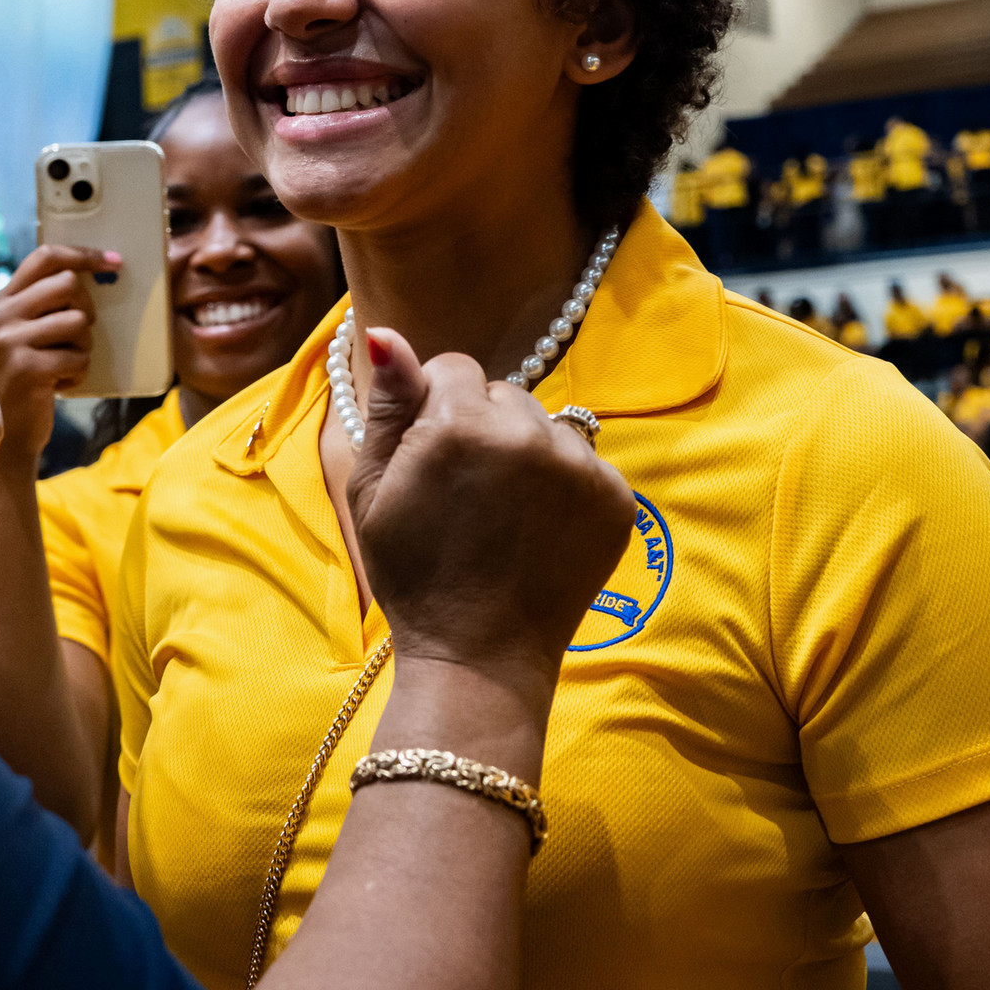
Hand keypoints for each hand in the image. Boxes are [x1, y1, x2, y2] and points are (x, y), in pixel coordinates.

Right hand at [0, 245, 115, 467]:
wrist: (2, 434)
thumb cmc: (22, 380)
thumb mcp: (20, 335)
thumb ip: (41, 306)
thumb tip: (92, 276)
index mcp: (3, 300)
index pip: (46, 257)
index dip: (84, 254)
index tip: (114, 261)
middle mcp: (2, 315)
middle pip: (69, 284)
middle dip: (87, 308)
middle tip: (79, 335)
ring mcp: (12, 341)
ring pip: (79, 321)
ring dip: (83, 347)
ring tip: (64, 364)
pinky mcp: (28, 369)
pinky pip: (79, 358)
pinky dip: (78, 373)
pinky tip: (57, 385)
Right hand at [347, 331, 634, 706]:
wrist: (479, 657)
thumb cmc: (414, 574)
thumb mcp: (372, 489)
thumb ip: (388, 405)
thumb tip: (386, 332)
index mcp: (459, 425)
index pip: (456, 368)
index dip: (437, 410)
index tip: (433, 459)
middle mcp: (527, 435)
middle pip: (506, 392)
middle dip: (485, 426)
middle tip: (468, 492)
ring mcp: (580, 468)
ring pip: (548, 422)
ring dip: (528, 451)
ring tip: (505, 512)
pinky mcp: (617, 498)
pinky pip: (585, 459)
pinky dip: (565, 483)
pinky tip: (538, 526)